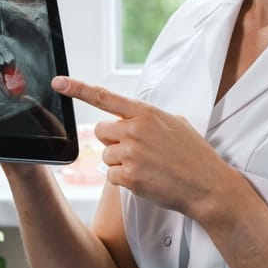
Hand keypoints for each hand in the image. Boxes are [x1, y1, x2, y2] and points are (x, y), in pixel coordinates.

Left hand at [52, 76, 234, 219]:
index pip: (105, 97)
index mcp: (146, 113)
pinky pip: (111, 176)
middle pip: (100, 133)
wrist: (208, 185)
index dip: (78, 89)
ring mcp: (130, 153)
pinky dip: (124, 180)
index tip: (59, 82)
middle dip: (113, 142)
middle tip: (137, 151)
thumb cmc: (195, 155)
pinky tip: (145, 179)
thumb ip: (150, 118)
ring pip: (105, 157)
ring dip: (120, 164)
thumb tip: (131, 119)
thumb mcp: (176, 123)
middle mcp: (135, 130)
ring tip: (147, 167)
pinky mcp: (129, 176)